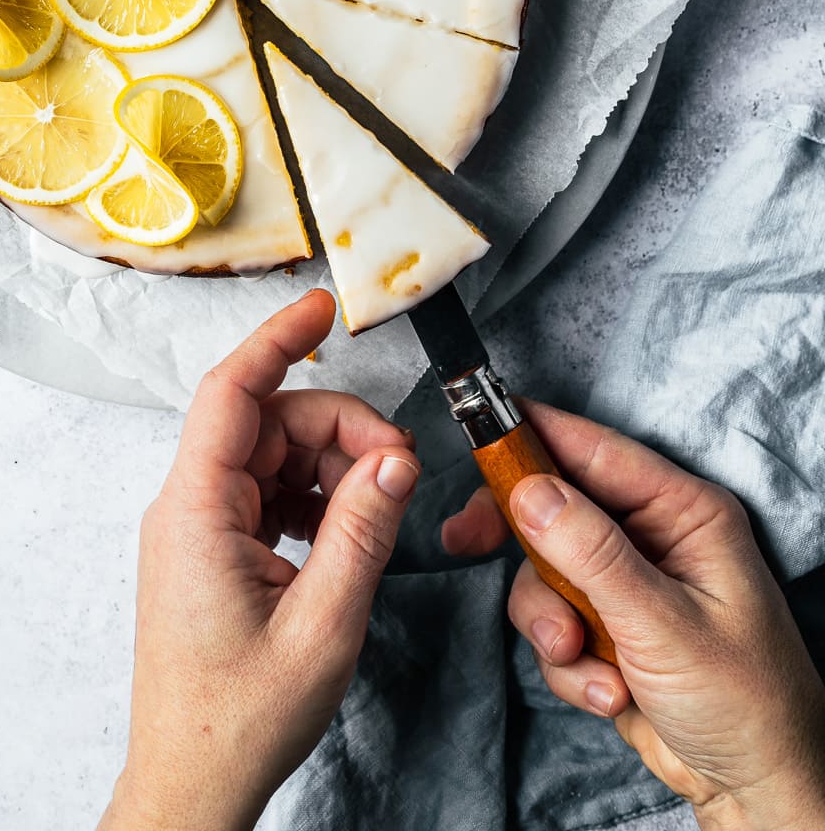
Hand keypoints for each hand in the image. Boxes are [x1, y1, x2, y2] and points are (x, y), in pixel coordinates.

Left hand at [100, 289, 419, 830]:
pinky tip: (349, 528)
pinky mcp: (213, 552)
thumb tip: (396, 456)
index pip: (232, 391)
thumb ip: (363, 530)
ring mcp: (198, 528)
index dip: (277, 340)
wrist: (192, 785)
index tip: (320, 305)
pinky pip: (267, 493)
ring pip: (272, 456)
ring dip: (330, 465)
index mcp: (196, 509)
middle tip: (400, 465)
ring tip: (380, 505)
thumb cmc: (240, 719)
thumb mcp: (323, 624)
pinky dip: (313, 497)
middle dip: (338, 428)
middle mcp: (187, 506)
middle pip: (267, 422)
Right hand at [442, 401, 824, 830]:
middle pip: (556, 506)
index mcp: (682, 512)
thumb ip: (594, 555)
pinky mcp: (607, 629)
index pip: (594, 450)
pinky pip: (553, 625)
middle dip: (521, 540)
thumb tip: (530, 491)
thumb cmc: (746, 702)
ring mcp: (627, 584)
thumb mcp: (666, 625)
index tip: (473, 430)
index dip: (531, 435)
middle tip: (465, 541)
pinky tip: (610, 694)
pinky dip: (568, 664)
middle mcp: (652, 537)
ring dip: (552, 624)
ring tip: (585, 660)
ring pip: (544, 573)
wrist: (755, 791)